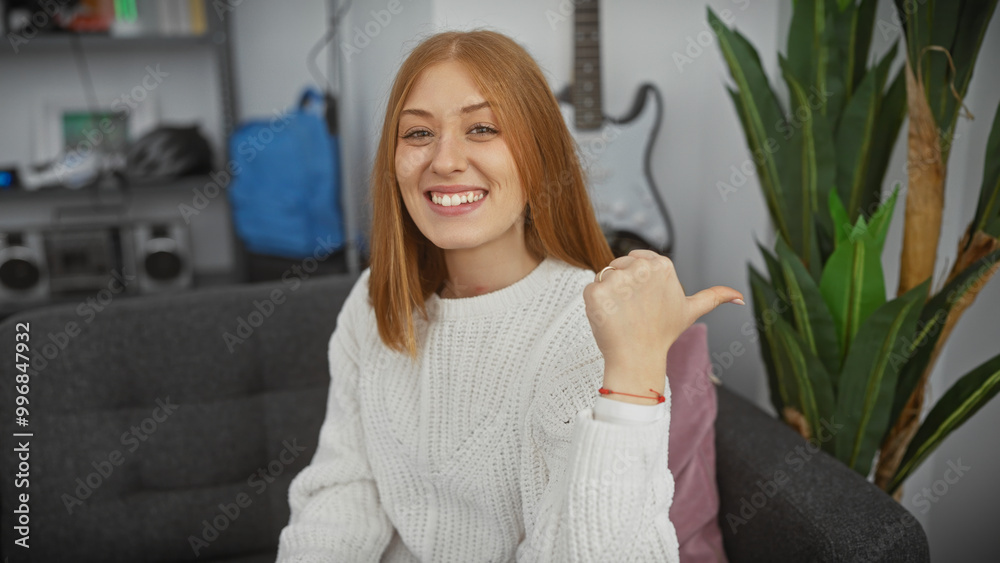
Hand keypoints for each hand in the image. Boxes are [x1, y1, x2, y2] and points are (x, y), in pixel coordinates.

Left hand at [583, 249, 744, 374]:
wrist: (638, 359)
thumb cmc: (662, 334)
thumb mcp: (691, 310)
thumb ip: (714, 297)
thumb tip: (740, 297)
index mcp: (661, 264)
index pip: (635, 259)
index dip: (636, 281)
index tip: (642, 300)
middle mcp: (641, 267)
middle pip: (618, 266)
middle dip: (621, 286)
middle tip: (633, 310)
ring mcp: (617, 278)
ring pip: (603, 277)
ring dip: (608, 295)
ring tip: (623, 315)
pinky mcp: (596, 291)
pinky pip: (590, 290)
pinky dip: (595, 305)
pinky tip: (610, 318)